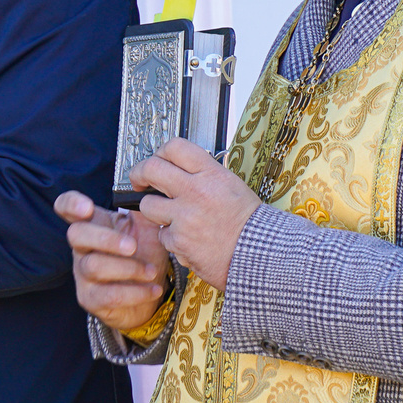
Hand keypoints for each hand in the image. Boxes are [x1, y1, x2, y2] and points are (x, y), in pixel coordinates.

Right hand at [55, 191, 173, 333]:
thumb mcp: (148, 231)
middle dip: (106, 239)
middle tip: (133, 246)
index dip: (70, 204)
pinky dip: (136, 292)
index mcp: (94, 225)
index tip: (87, 208)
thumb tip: (150, 192)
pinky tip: (153, 289)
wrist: (147, 297)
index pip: (66, 207)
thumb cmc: (144, 257)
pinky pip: (109, 295)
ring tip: (151, 272)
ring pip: (94, 265)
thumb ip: (146, 212)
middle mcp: (82, 247)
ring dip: (129, 268)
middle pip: (76, 234)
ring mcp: (83, 273)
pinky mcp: (91, 298)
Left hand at [132, 137, 260, 292]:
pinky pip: (162, 235)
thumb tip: (177, 169)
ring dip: (155, 211)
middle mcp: (195, 191)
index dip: (159, 152)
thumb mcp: (232, 187)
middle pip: (150, 168)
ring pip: (147, 205)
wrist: (263, 256)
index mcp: (211, 174)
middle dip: (139, 174)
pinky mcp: (178, 240)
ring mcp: (185, 216)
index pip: (174, 147)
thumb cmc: (251, 224)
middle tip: (139, 181)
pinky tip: (190, 241)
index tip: (155, 161)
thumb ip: (204, 176)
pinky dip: (172, 239)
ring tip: (171, 217)